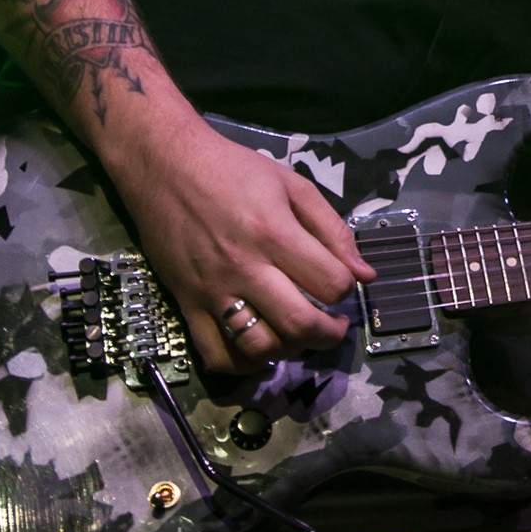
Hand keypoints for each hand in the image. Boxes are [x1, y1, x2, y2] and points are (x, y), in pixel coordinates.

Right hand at [102, 116, 374, 372]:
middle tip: (334, 326)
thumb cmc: (233, 170)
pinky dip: (243, 365)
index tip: (342, 283)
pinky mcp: (186, 303)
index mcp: (275, 233)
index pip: (330, 284)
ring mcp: (212, 290)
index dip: (347, 289)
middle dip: (329, 334)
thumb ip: (332, 229)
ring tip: (298, 335)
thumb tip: (365, 274)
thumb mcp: (292, 185)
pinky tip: (260, 352)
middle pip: (299, 325)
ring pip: (258, 346)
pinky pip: (215, 354)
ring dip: (289, 351)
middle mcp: (244, 268)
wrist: (165, 166)